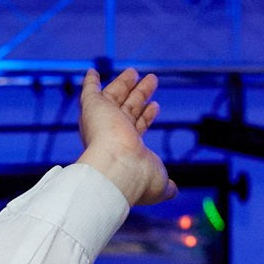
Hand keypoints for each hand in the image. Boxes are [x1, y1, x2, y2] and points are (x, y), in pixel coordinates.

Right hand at [75, 68, 175, 206]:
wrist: (119, 168)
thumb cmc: (138, 179)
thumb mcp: (160, 183)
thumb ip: (166, 185)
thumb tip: (174, 191)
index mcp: (127, 150)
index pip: (138, 127)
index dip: (146, 116)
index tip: (155, 105)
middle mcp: (113, 135)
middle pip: (128, 109)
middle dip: (140, 95)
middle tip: (151, 81)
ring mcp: (103, 120)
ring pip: (115, 97)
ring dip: (124, 83)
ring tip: (135, 72)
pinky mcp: (93, 107)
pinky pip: (89, 91)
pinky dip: (90, 82)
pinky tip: (93, 73)